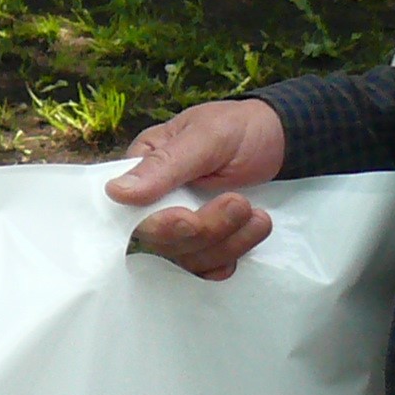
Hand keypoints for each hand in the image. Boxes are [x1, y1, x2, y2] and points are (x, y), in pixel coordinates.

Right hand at [107, 99, 286, 279]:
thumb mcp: (206, 136)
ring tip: (258, 216)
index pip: (128, 212)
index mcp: (143, 169)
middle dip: (205, 229)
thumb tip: (115, 192)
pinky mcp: (204, 242)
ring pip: (187, 256)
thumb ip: (164, 165)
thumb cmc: (237, 128)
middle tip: (239, 204)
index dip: (157, 224)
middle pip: (161, 241)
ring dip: (227, 242)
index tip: (188, 220)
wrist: (279, 140)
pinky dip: (230, 257)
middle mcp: (154, 202)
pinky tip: (249, 236)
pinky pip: (206, 266)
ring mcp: (179, 226)